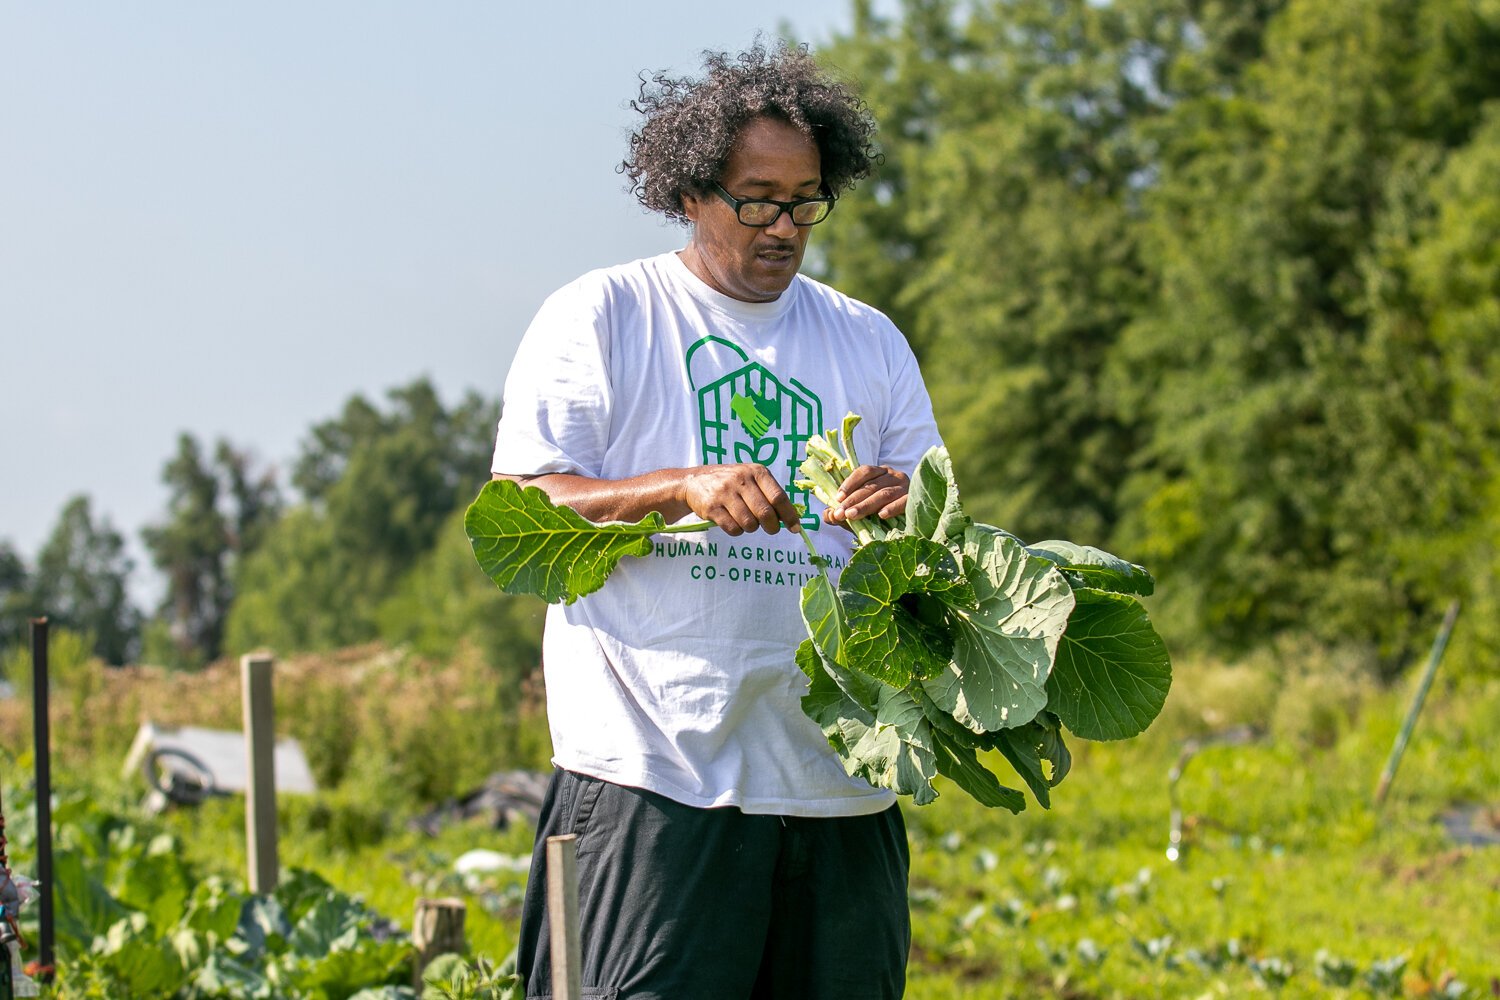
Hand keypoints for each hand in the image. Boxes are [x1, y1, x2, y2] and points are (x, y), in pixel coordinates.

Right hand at [680, 464, 801, 535]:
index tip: (795, 528)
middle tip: (771, 529)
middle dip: (771, 526)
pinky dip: (737, 531)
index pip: (779, 497)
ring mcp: (725, 493)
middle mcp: (741, 479)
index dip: (789, 515)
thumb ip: (770, 494)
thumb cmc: (731, 482)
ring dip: (751, 528)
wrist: (694, 481)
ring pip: (749, 523)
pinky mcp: (712, 507)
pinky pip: (733, 528)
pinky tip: (733, 522)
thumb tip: (790, 518)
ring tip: (746, 521)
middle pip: (765, 512)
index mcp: (756, 471)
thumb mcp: (751, 478)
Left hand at [825, 465, 909, 524]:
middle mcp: (893, 476)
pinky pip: (903, 502)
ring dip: (867, 505)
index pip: (864, 472)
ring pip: (884, 494)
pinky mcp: (914, 499)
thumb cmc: (880, 510)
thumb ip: (843, 510)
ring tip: (852, 515)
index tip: (838, 498)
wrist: (912, 516)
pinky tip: (882, 515)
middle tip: (841, 513)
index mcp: (880, 472)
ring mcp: (905, 486)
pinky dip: (892, 507)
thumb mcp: (860, 508)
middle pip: (871, 486)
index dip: (850, 483)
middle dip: (853, 500)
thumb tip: (828, 515)